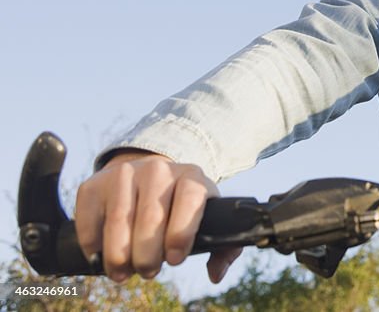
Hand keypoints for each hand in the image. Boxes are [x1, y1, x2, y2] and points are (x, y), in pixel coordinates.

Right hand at [74, 151, 240, 282]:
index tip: (175, 259)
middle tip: (148, 271)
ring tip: (123, 272)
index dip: (181, 233)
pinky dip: (93, 244)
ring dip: (118, 255)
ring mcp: (124, 173)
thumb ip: (223, 247)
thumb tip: (215, 274)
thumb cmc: (182, 208)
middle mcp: (158, 170)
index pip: (190, 199)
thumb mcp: (209, 218)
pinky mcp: (95, 184)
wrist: (148, 177)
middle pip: (150, 217)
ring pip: (119, 220)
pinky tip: (100, 256)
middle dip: (148, 254)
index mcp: (192, 177)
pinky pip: (90, 218)